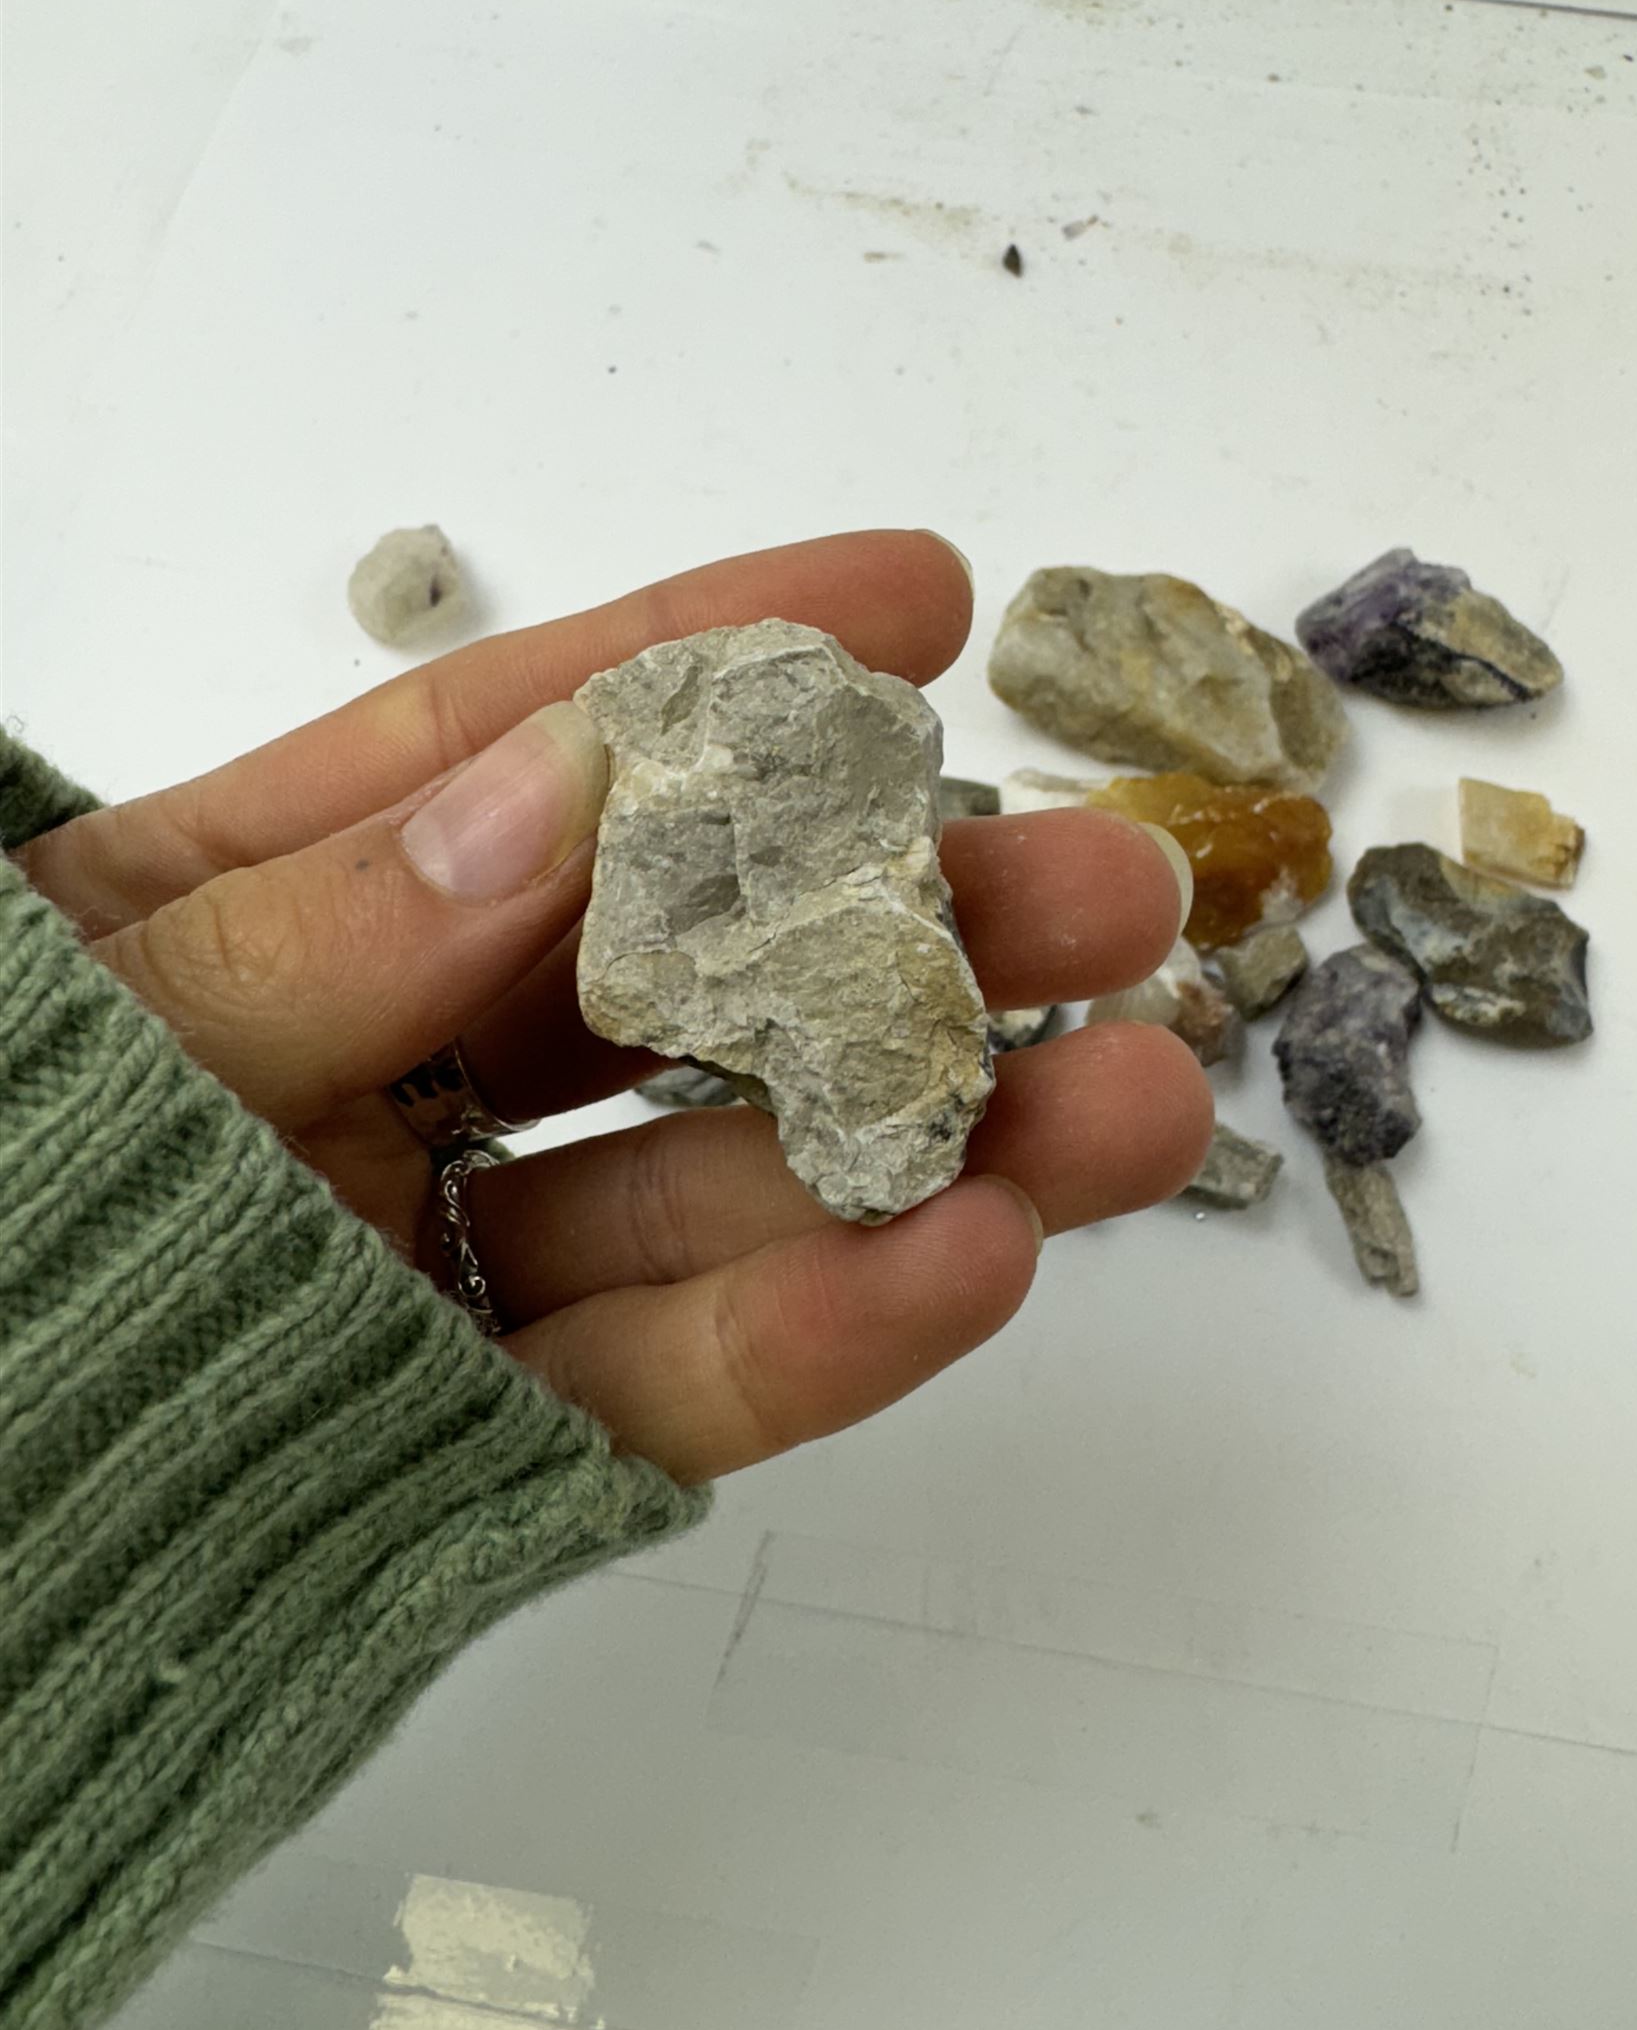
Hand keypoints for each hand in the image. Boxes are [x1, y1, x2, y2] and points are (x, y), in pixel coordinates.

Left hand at [20, 532, 1209, 1483]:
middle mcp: (365, 1068)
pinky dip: (815, 1334)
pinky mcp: (457, 1436)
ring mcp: (422, 1255)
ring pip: (710, 1187)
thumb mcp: (78, 1047)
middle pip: (672, 974)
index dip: (716, 659)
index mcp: (245, 914)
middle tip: (1108, 879)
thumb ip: (311, 942)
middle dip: (901, 920)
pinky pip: (651, 1386)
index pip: (512, 750)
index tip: (913, 593)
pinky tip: (976, 1261)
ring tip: (1137, 1101)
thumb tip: (562, 789)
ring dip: (935, 1148)